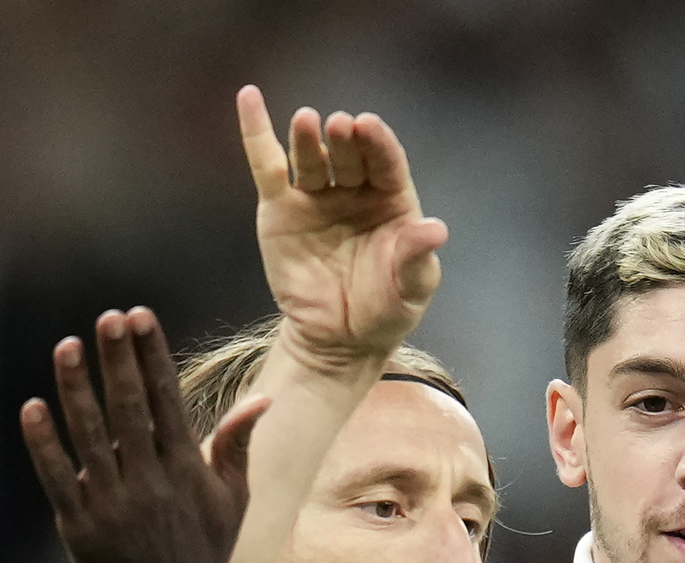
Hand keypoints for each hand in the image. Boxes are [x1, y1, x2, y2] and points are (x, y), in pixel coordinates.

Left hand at [21, 307, 270, 562]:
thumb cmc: (205, 550)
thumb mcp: (232, 500)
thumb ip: (237, 446)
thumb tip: (263, 399)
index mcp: (184, 470)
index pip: (168, 400)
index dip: (152, 356)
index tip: (140, 317)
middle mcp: (149, 482)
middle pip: (130, 409)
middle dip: (119, 360)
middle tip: (107, 318)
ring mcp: (112, 504)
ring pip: (90, 437)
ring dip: (78, 389)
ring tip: (68, 346)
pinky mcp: (79, 527)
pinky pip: (56, 478)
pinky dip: (44, 444)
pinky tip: (33, 407)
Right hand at [237, 86, 447, 369]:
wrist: (340, 341)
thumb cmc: (385, 311)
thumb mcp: (411, 290)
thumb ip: (417, 257)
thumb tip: (435, 229)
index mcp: (393, 201)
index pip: (388, 163)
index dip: (379, 144)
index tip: (369, 126)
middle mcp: (355, 190)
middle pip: (350, 156)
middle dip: (346, 140)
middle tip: (341, 125)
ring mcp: (316, 196)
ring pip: (312, 159)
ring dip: (309, 139)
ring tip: (308, 121)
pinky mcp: (280, 209)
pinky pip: (267, 166)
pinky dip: (257, 133)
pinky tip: (249, 98)